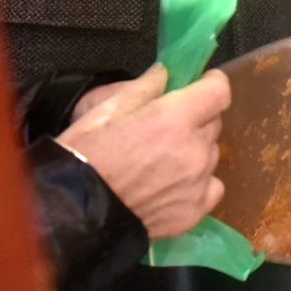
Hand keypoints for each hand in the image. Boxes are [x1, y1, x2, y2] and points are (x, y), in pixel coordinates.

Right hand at [58, 64, 229, 239]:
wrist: (70, 217)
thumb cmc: (81, 160)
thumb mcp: (103, 113)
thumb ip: (143, 88)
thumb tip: (165, 73)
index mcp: (173, 121)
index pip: (219, 92)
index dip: (211, 84)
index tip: (201, 84)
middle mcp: (193, 151)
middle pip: (213, 123)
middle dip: (196, 120)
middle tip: (166, 129)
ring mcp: (197, 184)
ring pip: (211, 155)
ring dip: (195, 152)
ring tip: (161, 163)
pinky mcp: (194, 211)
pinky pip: (211, 187)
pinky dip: (197, 184)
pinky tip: (171, 187)